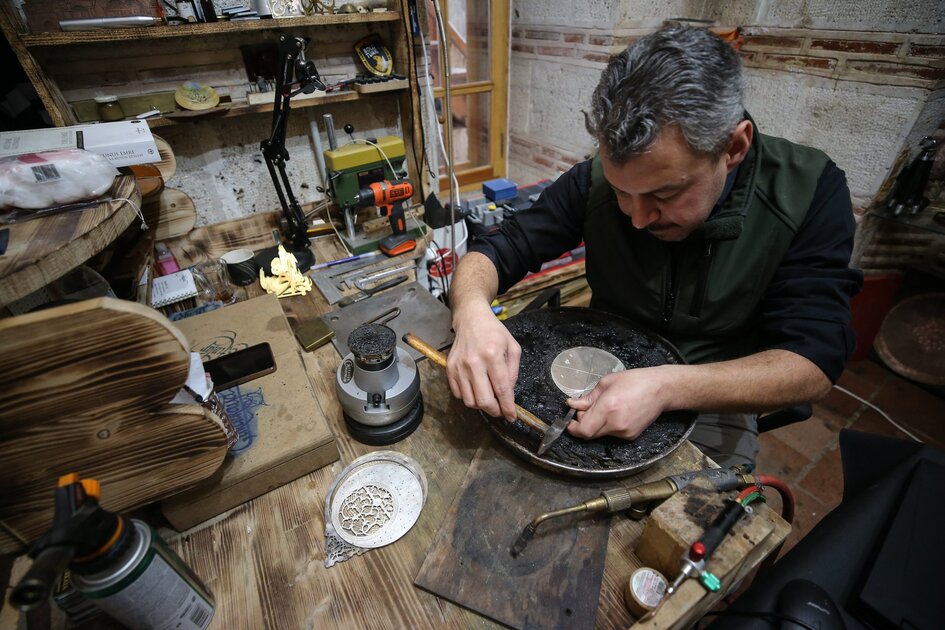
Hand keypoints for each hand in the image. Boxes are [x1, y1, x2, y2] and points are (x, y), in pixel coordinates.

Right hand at [447, 301, 520, 420]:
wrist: (471, 319)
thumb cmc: (494, 333)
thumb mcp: (512, 347)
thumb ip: (513, 372)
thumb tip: (508, 394)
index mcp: (493, 355)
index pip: (502, 389)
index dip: (507, 407)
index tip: (511, 416)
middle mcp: (474, 362)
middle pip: (484, 400)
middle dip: (495, 411)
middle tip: (500, 410)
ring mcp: (459, 366)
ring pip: (470, 401)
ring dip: (481, 406)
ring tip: (488, 398)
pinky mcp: (449, 368)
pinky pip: (458, 394)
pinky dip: (468, 397)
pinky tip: (476, 389)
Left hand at [566, 367, 670, 439]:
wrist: (661, 389)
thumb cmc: (635, 381)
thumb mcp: (606, 383)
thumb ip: (588, 397)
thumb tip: (572, 404)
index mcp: (608, 407)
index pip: (584, 430)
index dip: (573, 428)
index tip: (570, 422)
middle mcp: (616, 423)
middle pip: (590, 434)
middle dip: (583, 423)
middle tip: (586, 410)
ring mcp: (625, 432)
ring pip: (600, 434)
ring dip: (596, 424)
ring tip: (606, 408)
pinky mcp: (631, 436)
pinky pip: (612, 434)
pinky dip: (608, 425)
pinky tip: (617, 412)